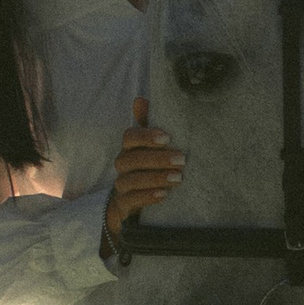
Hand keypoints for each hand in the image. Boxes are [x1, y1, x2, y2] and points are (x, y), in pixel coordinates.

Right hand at [105, 97, 183, 250]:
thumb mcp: (152, 147)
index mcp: (130, 148)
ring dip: (155, 177)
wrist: (135, 203)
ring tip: (178, 178)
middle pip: (131, 158)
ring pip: (131, 180)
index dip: (146, 135)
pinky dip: (146, 196)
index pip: (129, 136)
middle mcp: (122, 164)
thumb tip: (140, 99)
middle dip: (157, 159)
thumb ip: (150, 125)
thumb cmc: (148, 168)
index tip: (167, 138)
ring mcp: (121, 185)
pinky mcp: (124, 205)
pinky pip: (130, 200)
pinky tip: (163, 195)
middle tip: (182, 160)